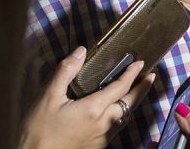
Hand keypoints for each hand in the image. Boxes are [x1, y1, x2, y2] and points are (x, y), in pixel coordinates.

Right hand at [20, 46, 154, 148]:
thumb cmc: (39, 129)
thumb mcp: (48, 96)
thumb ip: (66, 71)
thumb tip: (81, 51)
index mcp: (94, 109)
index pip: (121, 87)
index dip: (132, 74)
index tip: (141, 62)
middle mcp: (103, 124)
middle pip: (129, 103)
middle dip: (141, 89)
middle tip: (150, 76)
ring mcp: (102, 138)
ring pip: (124, 117)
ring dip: (132, 101)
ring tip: (136, 90)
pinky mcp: (96, 147)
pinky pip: (115, 127)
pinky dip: (120, 113)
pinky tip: (114, 109)